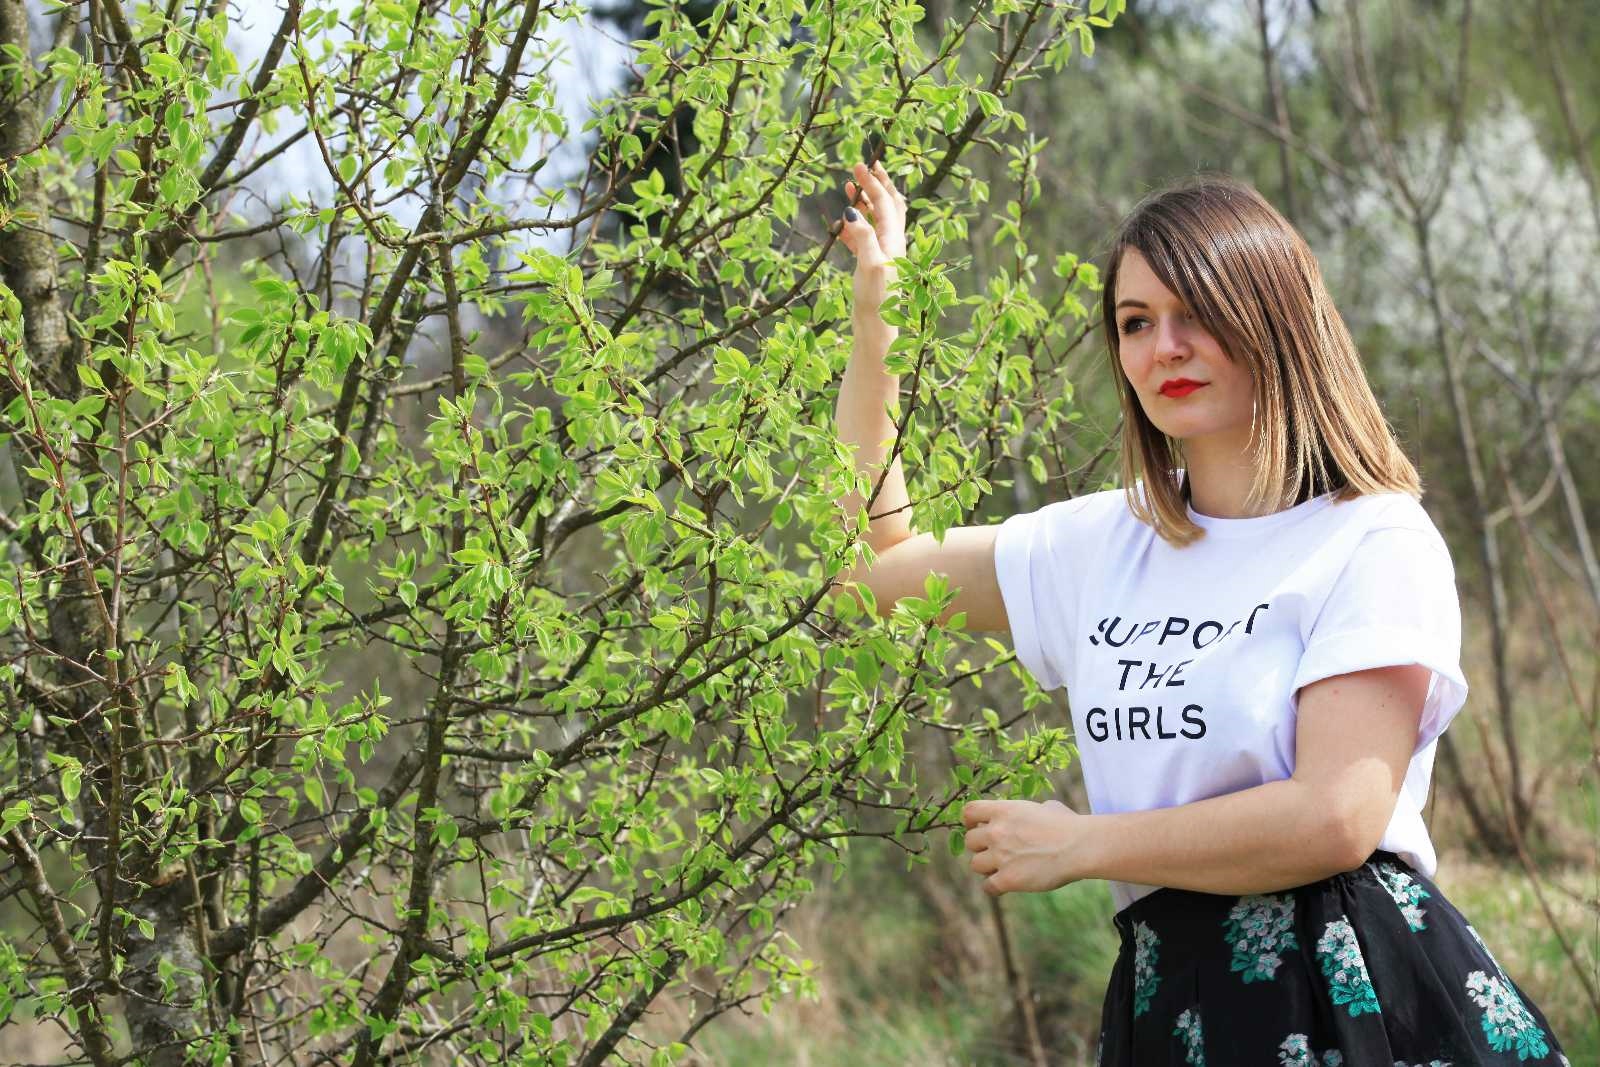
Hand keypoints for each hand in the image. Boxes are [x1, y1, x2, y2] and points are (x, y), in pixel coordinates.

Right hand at [835, 159, 906, 322]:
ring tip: (849, 190)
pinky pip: (864, 238)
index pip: (885, 202)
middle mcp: (893, 243)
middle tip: (865, 167)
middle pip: (888, 206)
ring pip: (876, 221)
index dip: (872, 182)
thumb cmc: (876, 298)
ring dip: (864, 204)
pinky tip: (841, 226)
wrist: (876, 327)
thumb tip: (853, 209)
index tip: (860, 165)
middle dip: (877, 185)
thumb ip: (863, 236)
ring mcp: (883, 253)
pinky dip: (854, 227)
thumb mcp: (869, 264)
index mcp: (895, 239)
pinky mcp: (872, 265)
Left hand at [960, 797, 1088, 896]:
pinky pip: (988, 887)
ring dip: (987, 867)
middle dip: (981, 847)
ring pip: (975, 865)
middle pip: (969, 841)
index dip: (970, 821)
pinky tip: (1005, 885)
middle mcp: (997, 832)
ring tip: (1003, 868)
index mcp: (1004, 810)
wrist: (1080, 847)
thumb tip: (1037, 812)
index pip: (969, 812)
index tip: (977, 827)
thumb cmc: (1068, 825)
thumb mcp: (1046, 808)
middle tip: (996, 851)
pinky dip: (994, 887)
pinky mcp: (1008, 879)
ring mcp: (1001, 856)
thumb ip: (1030, 811)